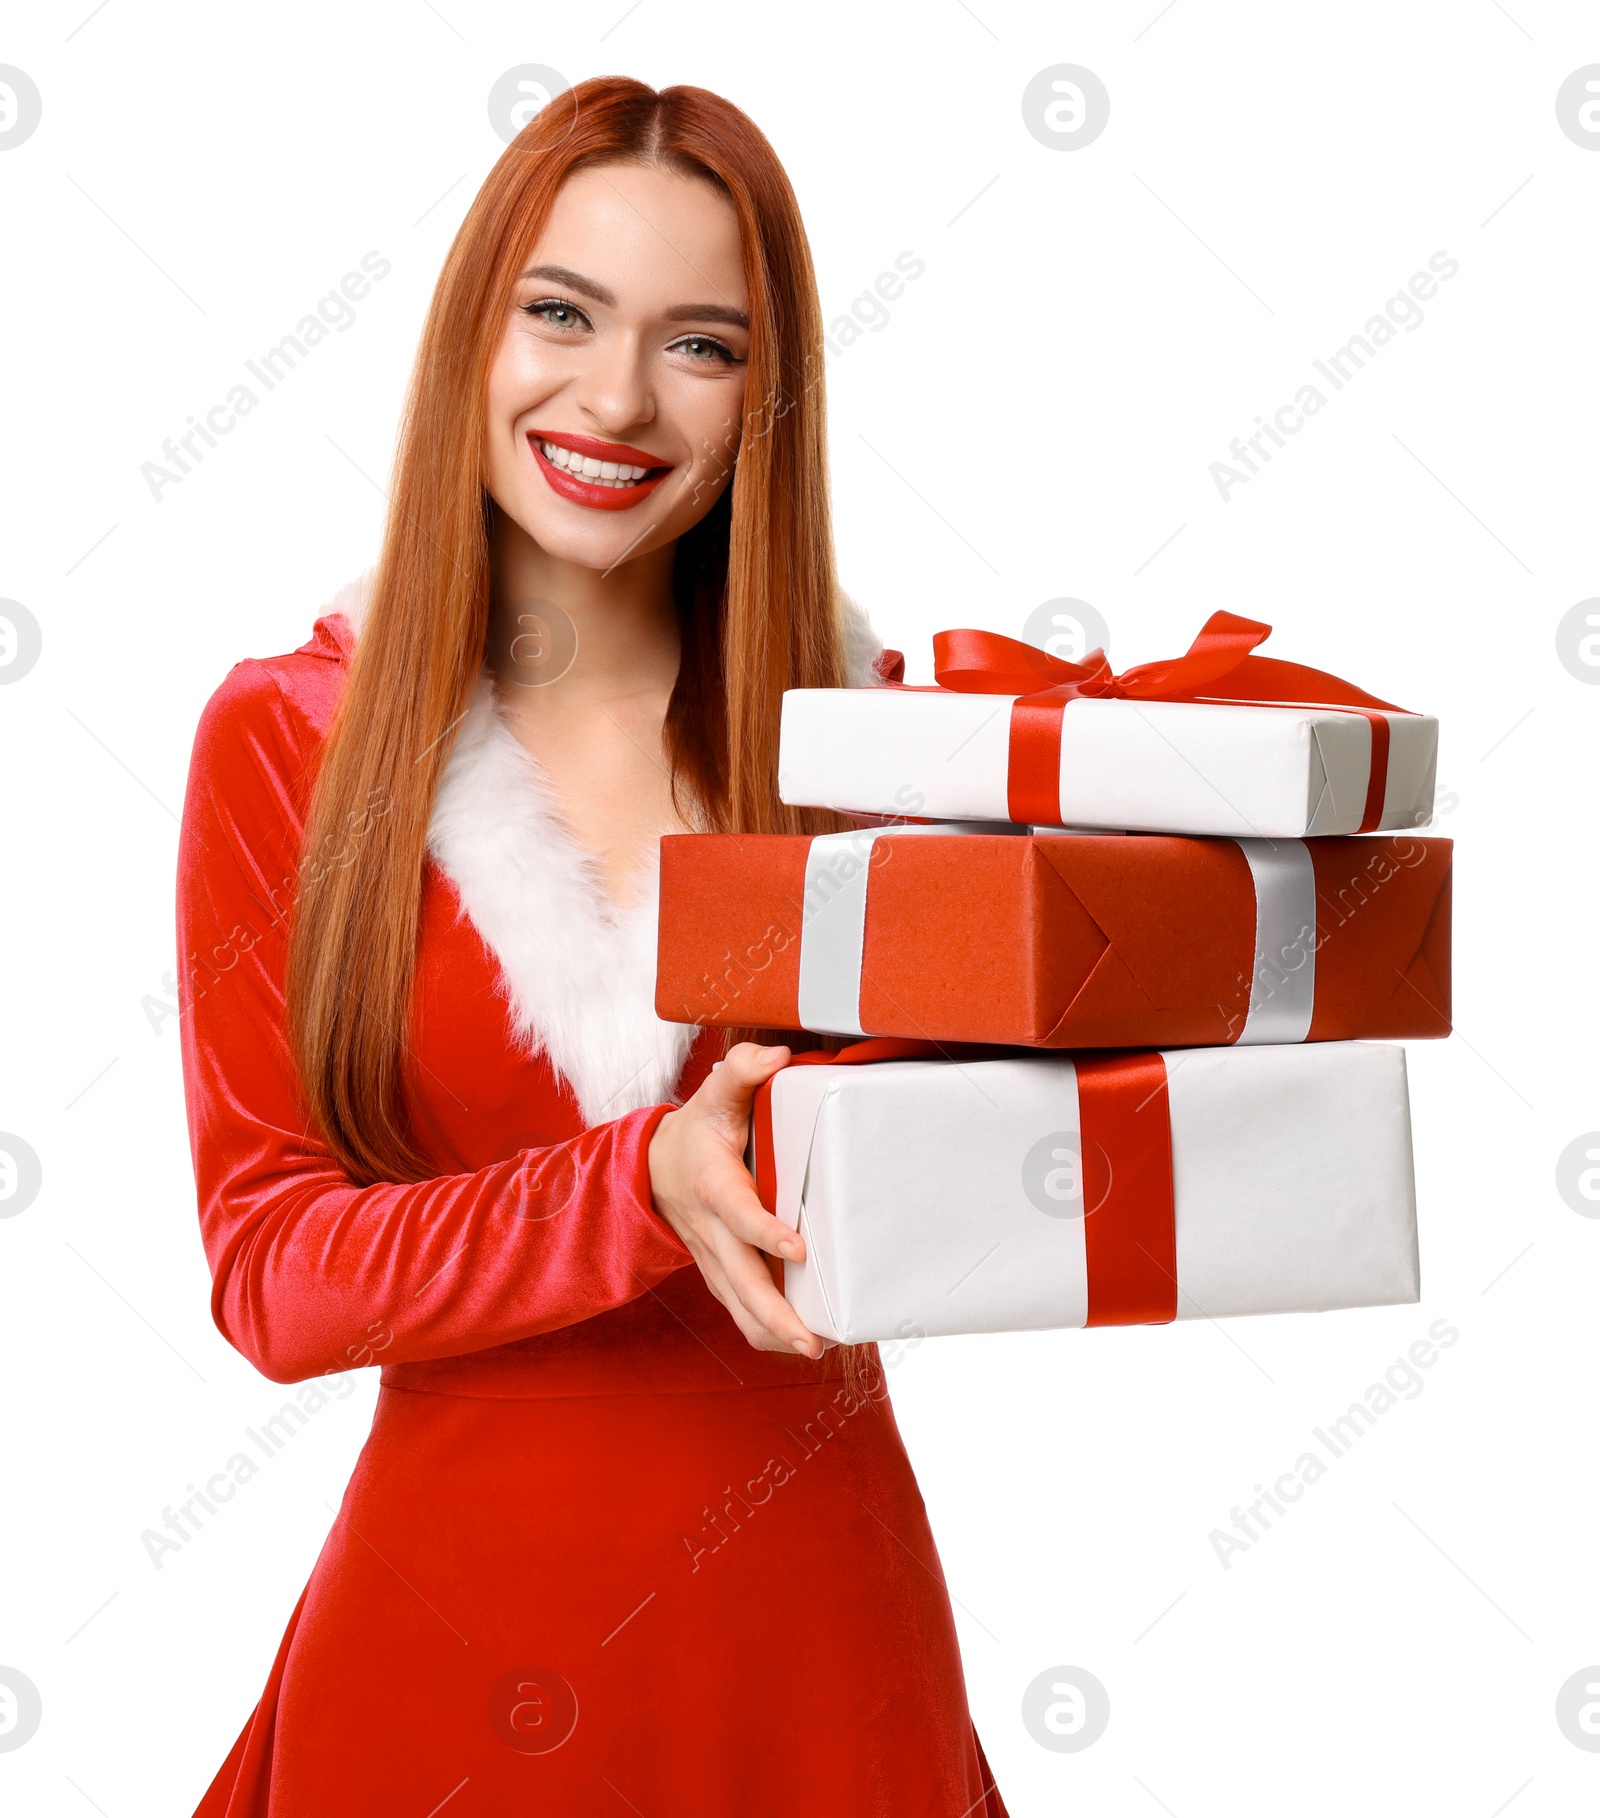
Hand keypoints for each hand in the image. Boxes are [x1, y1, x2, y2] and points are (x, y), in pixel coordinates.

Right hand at [647, 1042, 823, 1358]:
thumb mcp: (715, 1092)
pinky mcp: (722, 1274)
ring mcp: (715, 1260)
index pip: (740, 1214)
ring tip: (818, 1348)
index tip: (799, 1248)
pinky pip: (742, 1312)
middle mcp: (712, 1233)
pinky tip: (805, 1341)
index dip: (766, 1233)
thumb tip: (776, 1054)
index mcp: (714, 1186)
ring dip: (775, 1335)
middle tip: (813, 1341)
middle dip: (776, 1316)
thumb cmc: (698, 1129)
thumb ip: (743, 1068)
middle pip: (741, 1283)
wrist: (653, 1168)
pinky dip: (769, 1333)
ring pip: (740, 1310)